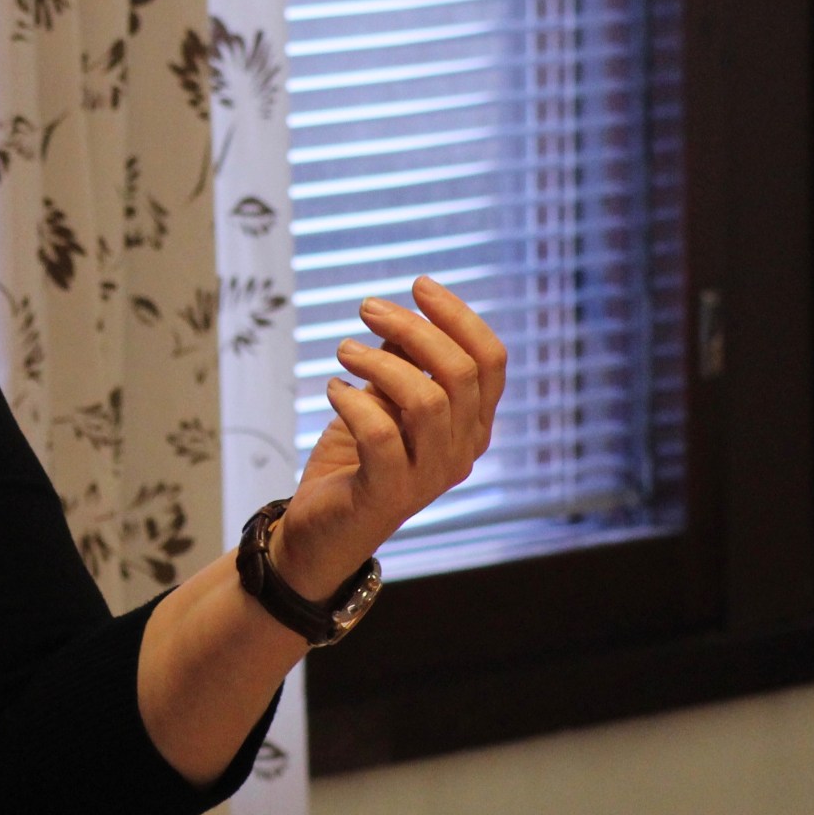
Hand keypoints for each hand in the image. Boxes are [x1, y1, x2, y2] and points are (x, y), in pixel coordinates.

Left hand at [268, 275, 505, 601]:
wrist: (322, 529)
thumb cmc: (357, 458)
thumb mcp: (383, 400)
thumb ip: (402, 363)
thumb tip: (405, 311)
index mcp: (472, 424)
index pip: (491, 360)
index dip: (459, 316)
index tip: (417, 284)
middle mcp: (462, 451)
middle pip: (460, 372)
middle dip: (413, 328)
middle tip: (366, 308)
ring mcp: (430, 476)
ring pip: (427, 400)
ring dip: (379, 361)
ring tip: (343, 349)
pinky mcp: (389, 494)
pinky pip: (380, 434)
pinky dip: (352, 400)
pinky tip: (332, 388)